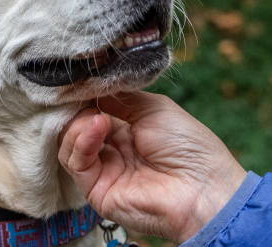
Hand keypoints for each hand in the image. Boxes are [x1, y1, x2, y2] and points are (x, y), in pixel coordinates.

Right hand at [58, 91, 246, 242]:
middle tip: (85, 97)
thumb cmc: (188, 146)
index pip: (92, 110)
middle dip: (78, 108)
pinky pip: (75, 163)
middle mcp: (112, 150)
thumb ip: (119, 97)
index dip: (84, 96)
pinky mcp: (96, 190)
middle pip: (76, 126)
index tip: (78, 80)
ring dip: (79, 124)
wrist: (202, 188)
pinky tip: (99, 127)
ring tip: (99, 118)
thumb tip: (89, 84)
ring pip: (69, 144)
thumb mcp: (152, 108)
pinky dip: (81, 142)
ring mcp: (103, 170)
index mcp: (127, 130)